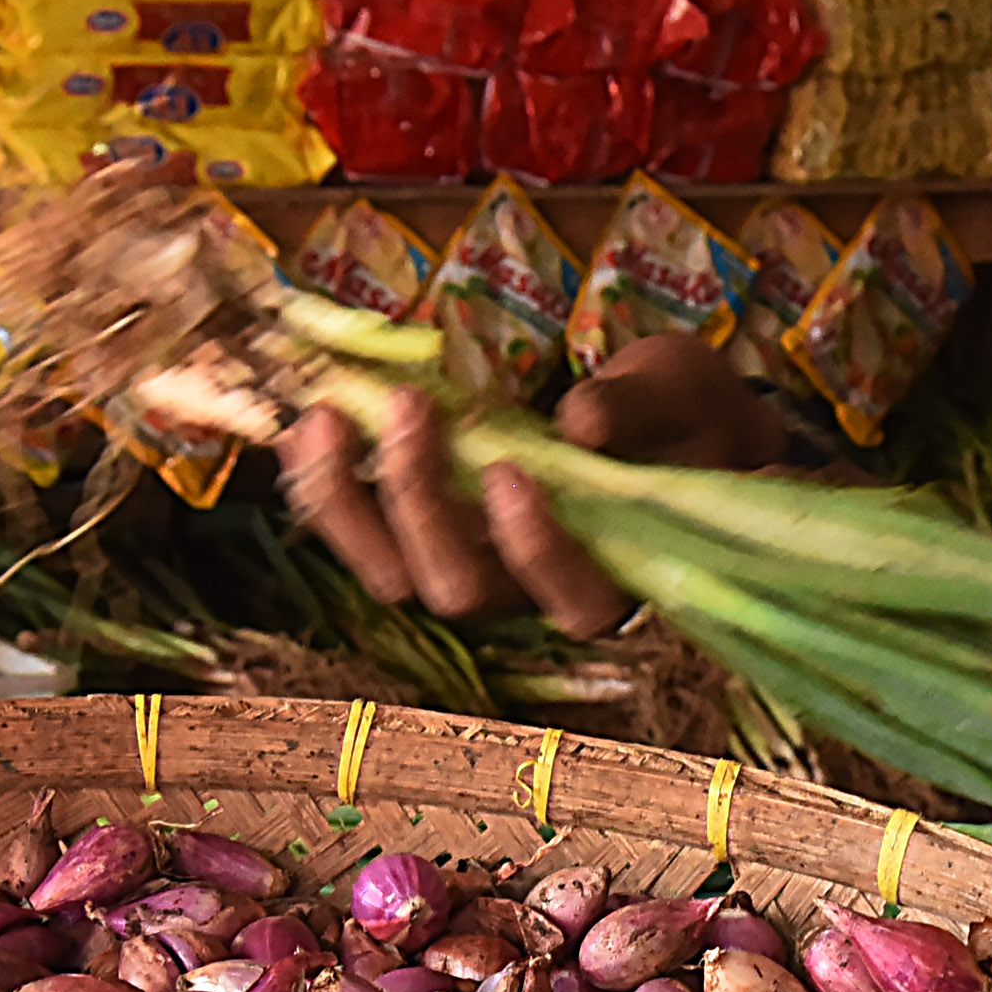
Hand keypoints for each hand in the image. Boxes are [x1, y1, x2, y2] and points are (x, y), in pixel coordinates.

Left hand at [279, 337, 784, 640]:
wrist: (668, 425)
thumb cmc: (686, 419)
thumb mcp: (682, 393)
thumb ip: (637, 409)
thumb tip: (580, 422)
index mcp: (611, 577)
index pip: (570, 597)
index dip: (535, 547)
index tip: (513, 470)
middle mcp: (530, 594)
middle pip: (456, 588)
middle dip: (421, 500)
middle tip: (411, 406)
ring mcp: (470, 567)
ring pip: (391, 575)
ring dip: (347, 499)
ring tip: (326, 416)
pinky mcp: (424, 534)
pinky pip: (360, 532)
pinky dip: (325, 483)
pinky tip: (306, 426)